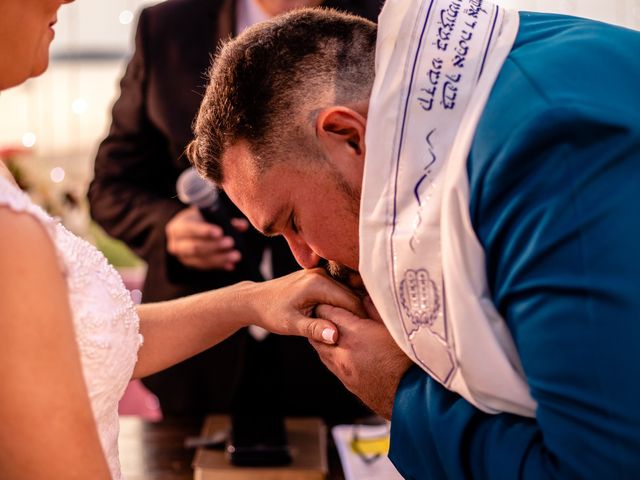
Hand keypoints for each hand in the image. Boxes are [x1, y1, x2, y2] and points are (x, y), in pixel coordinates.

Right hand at [165, 206, 247, 269]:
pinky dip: (220, 265)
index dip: (205, 231)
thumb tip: (242, 225)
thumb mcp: (207, 214)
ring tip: (236, 255)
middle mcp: (177, 244)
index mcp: (178, 227)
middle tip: (231, 243)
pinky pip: (206, 267)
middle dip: (215, 246)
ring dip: (220, 258)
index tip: (220, 232)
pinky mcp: (191, 265)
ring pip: (202, 260)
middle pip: (195, 247)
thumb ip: (223, 219)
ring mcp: (183, 257)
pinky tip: (231, 265)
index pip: (190, 229)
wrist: (187, 231)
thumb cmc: (200, 219)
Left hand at [244, 268, 366, 344]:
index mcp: (318, 283)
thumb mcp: (291, 324)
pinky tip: (347, 318)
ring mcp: (321, 272)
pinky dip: (346, 303)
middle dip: (362, 313)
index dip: (363, 318)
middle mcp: (322, 273)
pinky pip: (340, 289)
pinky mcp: (320, 275)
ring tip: (361, 327)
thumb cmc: (270, 313)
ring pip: (349, 291)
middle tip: (370, 334)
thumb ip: (314, 329)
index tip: (371, 334)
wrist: (255, 300)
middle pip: (353, 294)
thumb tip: (335, 336)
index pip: (352, 301)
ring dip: (355, 308)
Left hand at [311, 300, 412, 418]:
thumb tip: (364, 300)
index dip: (327, 304)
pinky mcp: (346, 383)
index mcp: (354, 335)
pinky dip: (330, 353)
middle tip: (326, 313)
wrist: (412, 396)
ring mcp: (342, 370)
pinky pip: (329, 364)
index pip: (328, 313)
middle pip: (318, 332)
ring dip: (323, 338)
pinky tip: (341, 349)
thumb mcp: (394, 328)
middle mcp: (342, 352)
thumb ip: (375, 311)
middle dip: (320, 321)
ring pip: (320, 349)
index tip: (330, 299)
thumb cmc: (408, 359)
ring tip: (332, 329)